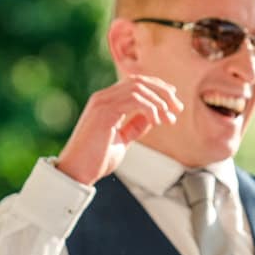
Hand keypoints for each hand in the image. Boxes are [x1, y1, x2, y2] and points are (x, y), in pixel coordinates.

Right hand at [55, 74, 180, 184]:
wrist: (77, 172)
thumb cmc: (96, 160)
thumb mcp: (122, 140)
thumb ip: (134, 126)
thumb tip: (151, 117)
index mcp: (106, 102)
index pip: (135, 83)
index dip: (158, 88)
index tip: (173, 102)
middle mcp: (102, 97)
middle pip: (139, 81)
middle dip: (163, 92)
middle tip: (178, 108)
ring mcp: (102, 102)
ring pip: (139, 88)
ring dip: (159, 101)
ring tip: (169, 118)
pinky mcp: (104, 111)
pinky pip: (135, 99)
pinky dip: (151, 108)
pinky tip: (157, 122)